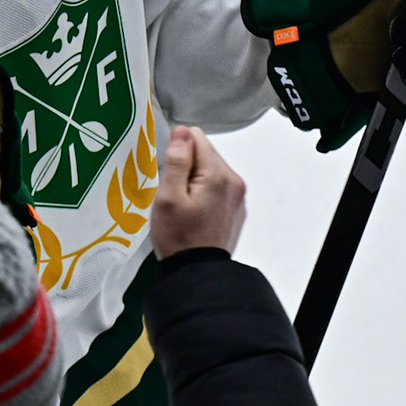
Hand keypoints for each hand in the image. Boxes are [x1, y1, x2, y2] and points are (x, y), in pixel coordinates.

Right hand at [151, 127, 246, 258]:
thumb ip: (177, 161)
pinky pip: (218, 188)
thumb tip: (183, 132)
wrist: (197, 274)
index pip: (196, 138)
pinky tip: (193, 212)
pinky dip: (204, 193)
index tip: (168, 174)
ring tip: (182, 205)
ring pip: (211, 170)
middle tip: (174, 194)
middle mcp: (234, 182)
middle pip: (206, 154)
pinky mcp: (236, 209)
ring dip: (194, 180)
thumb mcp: (168, 198)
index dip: (177, 151)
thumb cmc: (179, 238)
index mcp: (219, 175)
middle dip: (186, 167)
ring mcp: (238, 196)